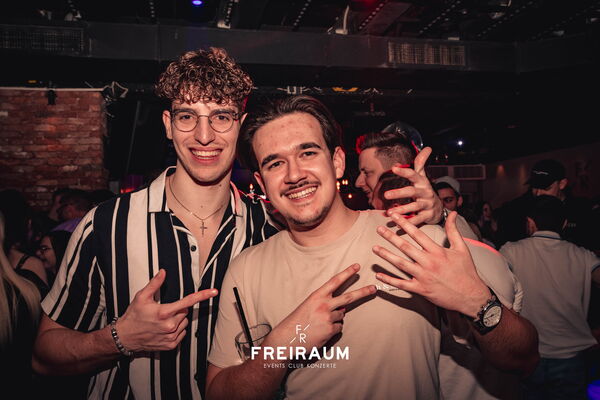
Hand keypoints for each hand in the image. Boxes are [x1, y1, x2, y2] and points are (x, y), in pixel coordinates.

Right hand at [117, 269, 217, 351]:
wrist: (125, 337)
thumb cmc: (133, 316)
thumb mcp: (141, 297)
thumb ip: (154, 284)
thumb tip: (163, 272)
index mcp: (164, 312)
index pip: (188, 301)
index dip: (202, 295)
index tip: (213, 291)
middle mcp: (169, 325)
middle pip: (185, 312)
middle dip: (178, 309)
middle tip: (164, 310)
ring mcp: (171, 336)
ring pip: (185, 322)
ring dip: (178, 319)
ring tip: (163, 320)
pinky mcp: (171, 345)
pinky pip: (182, 333)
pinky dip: (177, 330)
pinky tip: (164, 329)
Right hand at [267, 264, 374, 354]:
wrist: (287, 338)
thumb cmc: (297, 321)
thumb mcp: (308, 306)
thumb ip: (324, 303)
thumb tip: (343, 308)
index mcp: (317, 296)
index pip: (335, 281)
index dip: (347, 273)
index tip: (357, 266)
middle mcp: (324, 304)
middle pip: (349, 297)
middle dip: (363, 292)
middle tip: (374, 288)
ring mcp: (328, 317)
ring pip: (341, 315)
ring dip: (334, 319)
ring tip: (319, 323)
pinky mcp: (330, 330)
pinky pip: (338, 328)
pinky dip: (331, 330)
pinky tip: (320, 332)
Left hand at [372, 211, 489, 317]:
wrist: (471, 296)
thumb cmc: (466, 272)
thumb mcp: (462, 248)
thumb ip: (453, 230)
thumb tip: (453, 213)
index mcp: (437, 251)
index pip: (417, 234)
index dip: (404, 223)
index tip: (394, 216)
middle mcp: (428, 262)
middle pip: (405, 247)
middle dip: (390, 237)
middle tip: (379, 229)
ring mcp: (423, 276)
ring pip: (401, 264)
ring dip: (386, 255)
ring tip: (375, 248)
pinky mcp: (421, 290)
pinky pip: (402, 284)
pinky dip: (389, 280)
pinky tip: (379, 274)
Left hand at [383, 146, 442, 225]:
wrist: (438, 208)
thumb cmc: (425, 190)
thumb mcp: (423, 177)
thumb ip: (421, 163)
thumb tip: (426, 148)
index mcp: (422, 182)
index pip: (413, 174)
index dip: (404, 171)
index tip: (393, 167)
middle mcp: (425, 192)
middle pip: (412, 191)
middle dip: (399, 193)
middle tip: (386, 195)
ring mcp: (427, 204)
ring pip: (414, 207)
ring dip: (401, 210)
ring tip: (389, 213)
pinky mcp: (427, 216)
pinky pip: (417, 220)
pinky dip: (407, 223)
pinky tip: (397, 226)